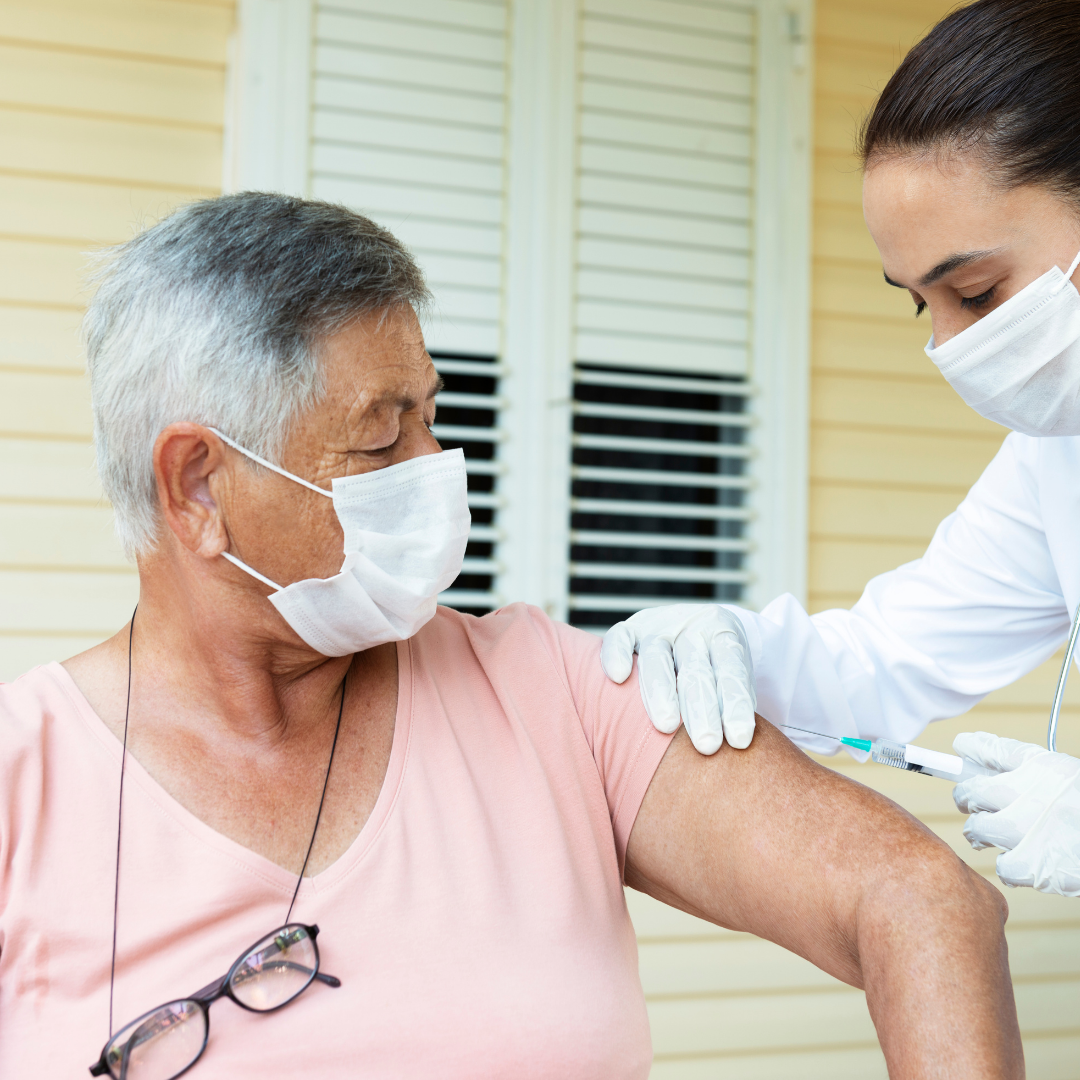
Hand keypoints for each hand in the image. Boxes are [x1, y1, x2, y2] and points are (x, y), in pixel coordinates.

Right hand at [600, 605, 755, 753]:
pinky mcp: (631, 627)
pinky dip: (616, 653)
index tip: (740, 740)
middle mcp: (692, 629)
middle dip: (702, 709)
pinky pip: (619, 636)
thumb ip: (732, 704)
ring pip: (656, 656)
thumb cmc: (716, 668)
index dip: (736, 705)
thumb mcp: (732, 678)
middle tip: (707, 744)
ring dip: (661, 692)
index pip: (732, 670)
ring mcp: (659, 626)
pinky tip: (618, 676)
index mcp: (724, 635)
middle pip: (696, 669)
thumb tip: (737, 747)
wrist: (694, 627)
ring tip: (667, 726)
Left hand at [953, 731, 1079, 896]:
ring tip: (990, 834)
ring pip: (977, 830)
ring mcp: (1027, 829)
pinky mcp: (1032, 864)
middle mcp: (1029, 793)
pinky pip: (1002, 866)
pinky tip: (1022, 859)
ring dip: (981, 833)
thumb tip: (968, 748)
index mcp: (1043, 767)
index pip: (992, 750)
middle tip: (971, 804)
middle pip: (970, 792)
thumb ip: (1019, 761)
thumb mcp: (1062, 774)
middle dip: (966, 798)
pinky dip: (1010, 866)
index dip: (971, 748)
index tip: (962, 748)